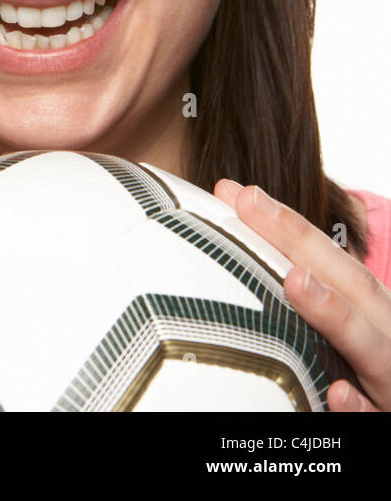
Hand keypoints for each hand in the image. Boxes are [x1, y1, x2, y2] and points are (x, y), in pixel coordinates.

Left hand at [213, 179, 390, 411]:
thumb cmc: (367, 374)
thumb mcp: (349, 334)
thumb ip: (307, 292)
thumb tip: (240, 237)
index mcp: (372, 313)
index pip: (329, 261)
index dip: (287, 225)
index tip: (237, 192)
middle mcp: (386, 337)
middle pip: (350, 285)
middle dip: (302, 244)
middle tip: (251, 205)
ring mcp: (390, 380)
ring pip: (372, 346)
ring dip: (334, 313)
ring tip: (296, 281)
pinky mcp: (389, 421)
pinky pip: (375, 417)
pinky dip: (358, 407)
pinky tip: (337, 393)